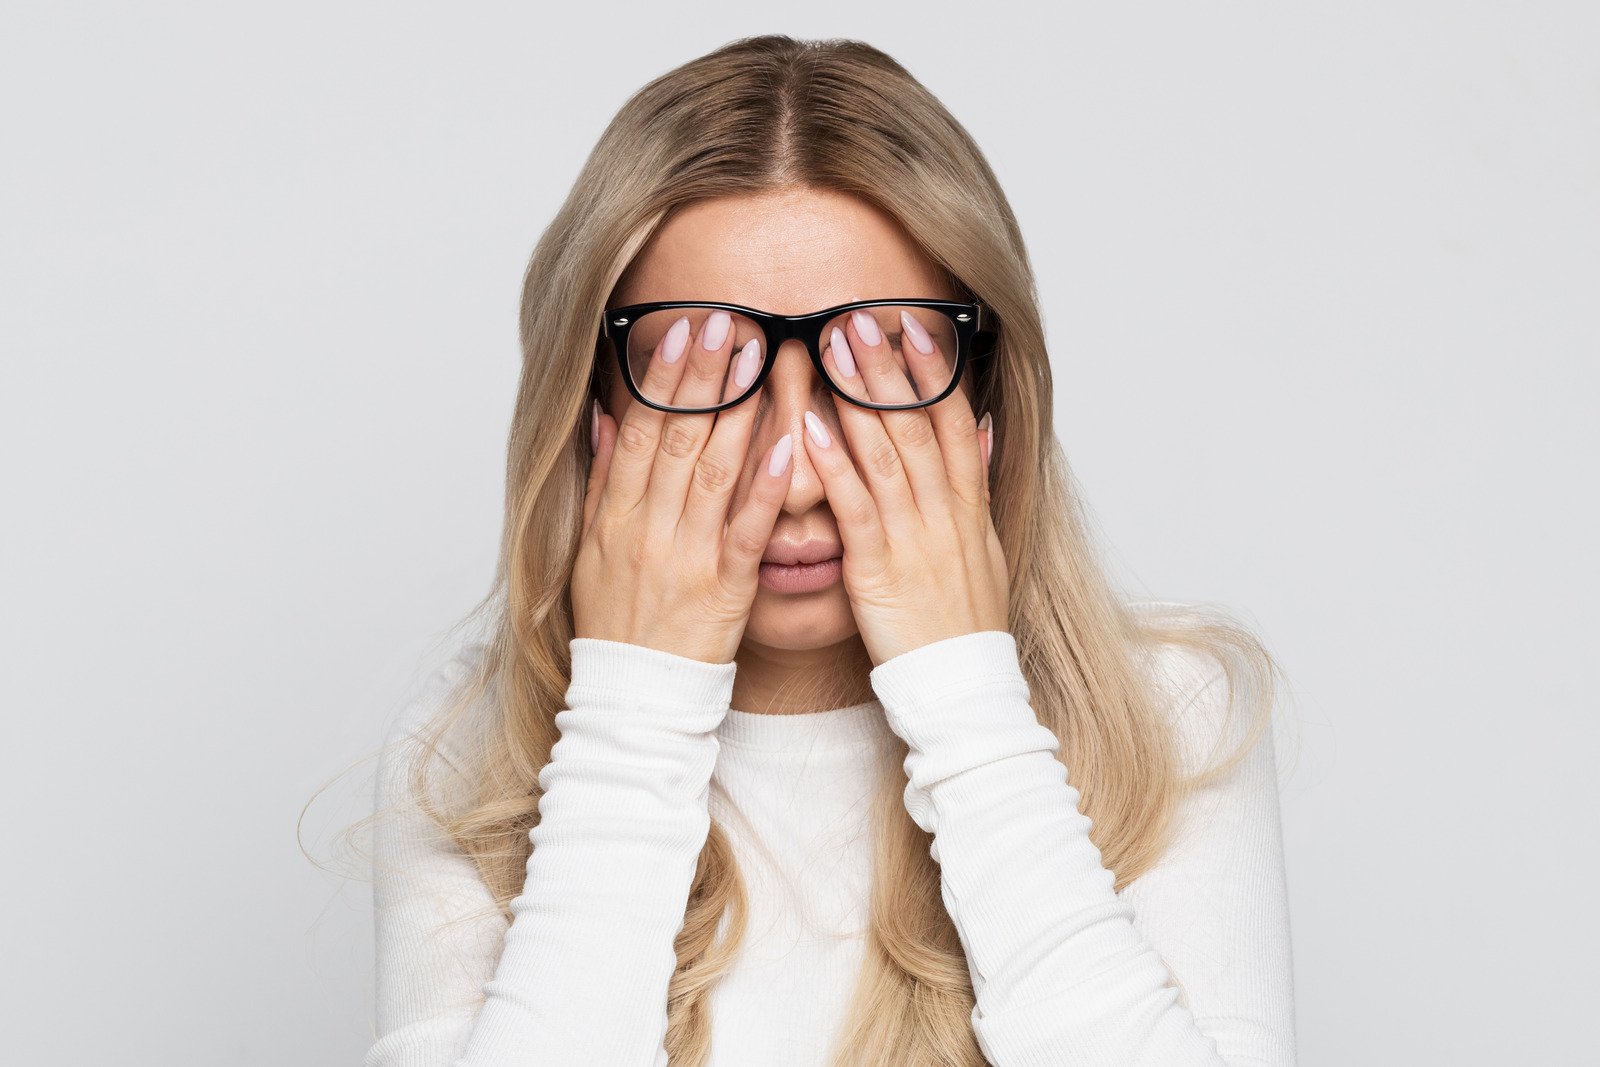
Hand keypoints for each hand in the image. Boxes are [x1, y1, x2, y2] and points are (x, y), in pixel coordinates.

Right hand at [574, 310, 793, 663]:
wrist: (633, 695)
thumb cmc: (616, 621)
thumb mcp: (591, 550)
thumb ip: (603, 482)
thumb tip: (607, 419)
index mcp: (614, 516)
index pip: (640, 432)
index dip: (661, 380)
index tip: (682, 332)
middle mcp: (646, 528)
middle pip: (676, 438)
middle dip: (703, 376)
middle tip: (727, 322)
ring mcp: (686, 555)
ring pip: (712, 471)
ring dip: (737, 410)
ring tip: (759, 358)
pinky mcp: (723, 586)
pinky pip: (747, 528)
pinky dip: (768, 484)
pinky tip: (790, 441)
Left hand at [798, 309, 1008, 665]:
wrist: (962, 683)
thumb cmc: (963, 618)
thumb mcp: (986, 545)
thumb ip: (976, 483)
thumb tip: (981, 428)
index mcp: (967, 503)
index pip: (954, 420)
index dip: (936, 370)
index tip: (917, 324)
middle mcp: (944, 510)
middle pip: (917, 423)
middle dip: (888, 366)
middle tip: (860, 316)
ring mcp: (913, 536)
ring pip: (886, 452)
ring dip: (858, 396)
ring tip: (832, 348)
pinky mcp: (879, 567)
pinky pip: (855, 506)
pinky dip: (834, 464)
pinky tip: (811, 427)